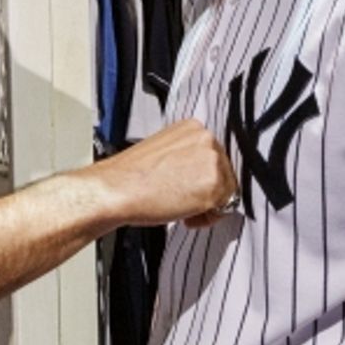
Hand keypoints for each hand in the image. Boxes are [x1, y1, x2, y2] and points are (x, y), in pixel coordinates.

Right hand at [89, 119, 236, 227]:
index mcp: (192, 127)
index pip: (213, 154)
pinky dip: (207, 217)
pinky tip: (185, 216)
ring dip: (208, 205)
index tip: (189, 185)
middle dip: (207, 190)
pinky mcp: (213, 187)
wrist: (117, 189)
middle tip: (184, 202)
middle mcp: (206, 139)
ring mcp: (212, 162)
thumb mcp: (164, 152)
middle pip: (224, 171)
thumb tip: (196, 173)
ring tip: (182, 210)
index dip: (201, 176)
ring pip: (226, 189)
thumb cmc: (130, 176)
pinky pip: (224, 208)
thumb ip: (186, 156)